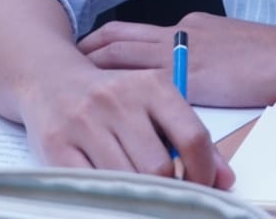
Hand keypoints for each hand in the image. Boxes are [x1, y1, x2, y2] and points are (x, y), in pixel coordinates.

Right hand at [14, 59, 233, 189]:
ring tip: (142, 192)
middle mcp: (117, 99)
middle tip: (170, 196)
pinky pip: (93, 186)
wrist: (51, 79)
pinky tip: (115, 191)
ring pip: (127, 180)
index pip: (192, 136)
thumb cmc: (113, 98)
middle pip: (158, 166)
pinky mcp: (56, 146)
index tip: (203, 188)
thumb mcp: (154, 102)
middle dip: (169, 190)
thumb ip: (190, 136)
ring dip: (140, 195)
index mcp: (151, 84)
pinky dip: (109, 196)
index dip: (204, 172)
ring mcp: (84, 122)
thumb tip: (225, 180)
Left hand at [78, 12, 275, 108]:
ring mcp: (182, 55)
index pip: (138, 32)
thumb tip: (193, 77)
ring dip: (95, 66)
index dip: (108, 41)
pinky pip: (142, 84)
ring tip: (70, 79)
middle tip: (63, 62)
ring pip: (122, 55)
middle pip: (120, 37)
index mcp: (190, 28)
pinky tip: (102, 102)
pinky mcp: (190, 78)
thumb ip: (207, 59)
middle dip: (89, 49)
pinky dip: (120, 90)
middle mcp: (180, 35)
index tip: (87, 50)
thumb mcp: (233, 51)